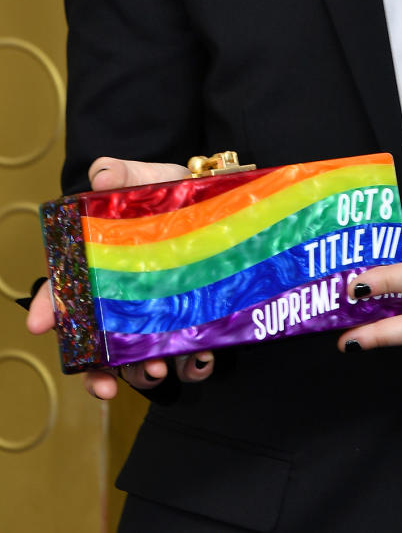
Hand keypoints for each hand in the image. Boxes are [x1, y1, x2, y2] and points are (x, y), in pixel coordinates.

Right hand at [27, 156, 215, 398]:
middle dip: (96, 373)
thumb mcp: (139, 177)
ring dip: (144, 374)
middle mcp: (121, 302)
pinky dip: (194, 364)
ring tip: (156, 371)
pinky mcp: (193, 321)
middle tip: (105, 381)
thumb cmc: (161, 193)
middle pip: (96, 347)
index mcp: (97, 270)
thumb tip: (101, 176)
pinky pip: (190, 354)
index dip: (48, 309)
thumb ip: (117, 173)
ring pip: (140, 360)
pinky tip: (201, 358)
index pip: (63, 293)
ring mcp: (156, 316)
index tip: (40, 324)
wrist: (209, 197)